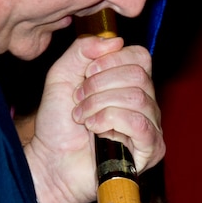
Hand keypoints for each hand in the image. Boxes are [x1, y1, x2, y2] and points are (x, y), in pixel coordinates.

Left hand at [23, 35, 163, 202]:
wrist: (50, 162)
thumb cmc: (57, 124)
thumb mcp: (61, 76)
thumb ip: (82, 50)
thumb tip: (114, 40)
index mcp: (128, 83)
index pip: (139, 56)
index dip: (111, 60)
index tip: (86, 74)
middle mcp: (145, 102)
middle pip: (138, 75)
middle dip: (100, 85)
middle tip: (80, 100)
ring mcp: (150, 126)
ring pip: (137, 98)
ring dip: (100, 105)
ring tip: (83, 118)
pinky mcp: (150, 149)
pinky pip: (140, 124)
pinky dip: (112, 121)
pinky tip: (95, 130)